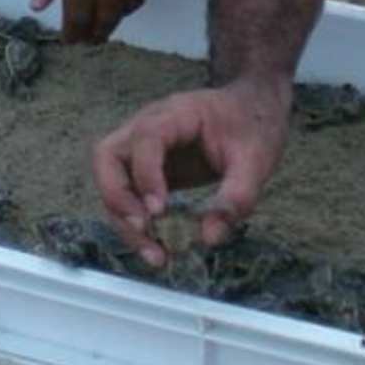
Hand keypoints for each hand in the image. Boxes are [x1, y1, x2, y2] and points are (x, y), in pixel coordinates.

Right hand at [91, 80, 289, 265]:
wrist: (252, 110)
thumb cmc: (253, 126)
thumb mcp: (257, 160)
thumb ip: (237, 197)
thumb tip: (210, 238)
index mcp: (176, 114)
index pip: (145, 138)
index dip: (146, 175)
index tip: (158, 212)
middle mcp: (147, 126)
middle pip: (107, 155)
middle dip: (117, 197)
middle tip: (144, 230)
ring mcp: (142, 147)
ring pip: (109, 179)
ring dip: (123, 218)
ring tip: (154, 253)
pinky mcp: (146, 169)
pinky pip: (126, 194)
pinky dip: (135, 222)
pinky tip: (158, 246)